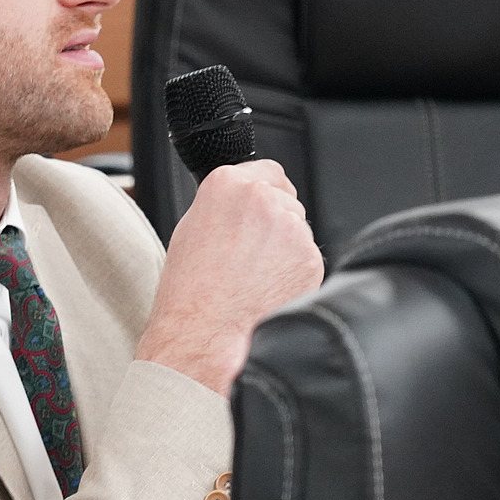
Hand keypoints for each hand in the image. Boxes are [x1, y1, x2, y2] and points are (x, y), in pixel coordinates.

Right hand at [138, 160, 322, 394]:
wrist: (205, 329)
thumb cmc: (190, 286)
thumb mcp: (192, 227)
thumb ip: (226, 205)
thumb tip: (248, 204)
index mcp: (227, 184)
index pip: (267, 170)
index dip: (263, 194)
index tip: (256, 212)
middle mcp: (262, 197)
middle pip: (286, 199)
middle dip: (274, 221)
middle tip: (249, 251)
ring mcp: (290, 226)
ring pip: (297, 229)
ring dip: (285, 246)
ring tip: (255, 274)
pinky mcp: (310, 257)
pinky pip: (307, 257)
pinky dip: (294, 271)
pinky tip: (267, 287)